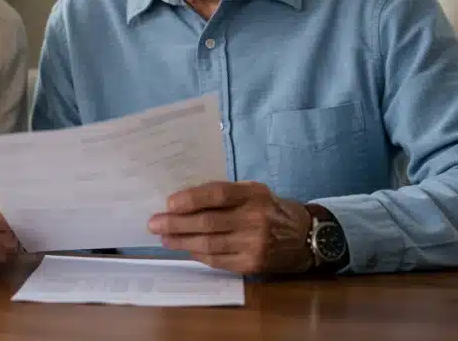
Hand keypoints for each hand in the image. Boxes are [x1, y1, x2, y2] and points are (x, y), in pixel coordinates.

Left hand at [147, 181, 313, 274]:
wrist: (304, 237)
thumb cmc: (270, 209)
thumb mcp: (253, 192)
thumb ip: (224, 194)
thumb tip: (183, 199)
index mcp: (253, 195)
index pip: (218, 194)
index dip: (191, 199)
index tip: (168, 203)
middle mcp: (254, 219)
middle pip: (208, 222)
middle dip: (176, 224)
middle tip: (154, 223)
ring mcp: (254, 244)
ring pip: (209, 244)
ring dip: (181, 241)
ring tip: (163, 238)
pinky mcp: (252, 264)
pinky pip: (217, 260)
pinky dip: (198, 254)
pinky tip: (185, 249)